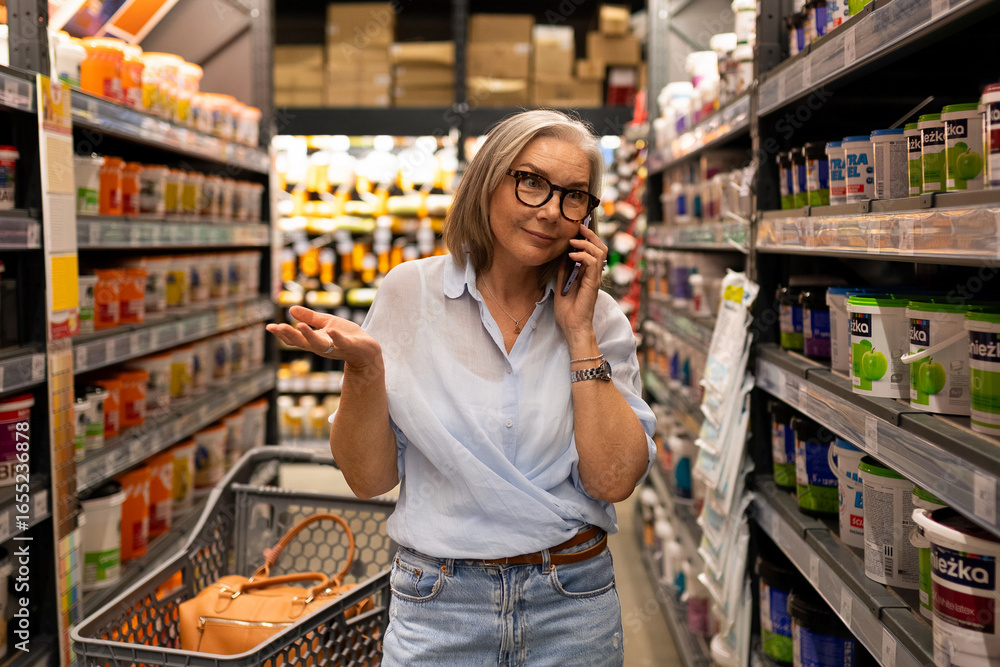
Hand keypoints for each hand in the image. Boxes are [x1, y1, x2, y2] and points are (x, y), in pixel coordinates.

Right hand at [266, 306, 380, 369]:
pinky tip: (330, 331)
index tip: (269, 327)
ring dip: (309, 336)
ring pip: (319, 344)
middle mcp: (322, 346)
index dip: (282, 333)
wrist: (367, 349)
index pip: (295, 338)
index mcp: (315, 340)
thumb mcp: (326, 323)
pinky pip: (342, 343)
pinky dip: (336, 338)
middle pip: (302, 342)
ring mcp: (335, 347)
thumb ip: (310, 318)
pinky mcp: (350, 346)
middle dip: (289, 335)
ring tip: (299, 326)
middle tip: (277, 327)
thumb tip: (291, 309)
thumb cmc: (346, 335)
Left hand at [554, 222, 607, 341]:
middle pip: (600, 248)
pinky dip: (583, 256)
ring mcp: (594, 279)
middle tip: (579, 228)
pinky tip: (571, 255)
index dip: (587, 238)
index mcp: (587, 274)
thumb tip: (562, 257)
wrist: (572, 327)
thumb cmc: (568, 312)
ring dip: (586, 244)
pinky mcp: (593, 284)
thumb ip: (564, 272)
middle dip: (590, 235)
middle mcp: (594, 275)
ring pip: (599, 252)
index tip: (576, 230)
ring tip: (572, 242)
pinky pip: (593, 263)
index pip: (593, 251)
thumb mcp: (561, 286)